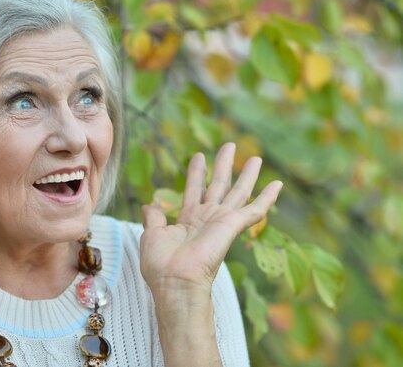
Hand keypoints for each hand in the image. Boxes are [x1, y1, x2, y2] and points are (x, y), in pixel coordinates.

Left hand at [140, 142, 282, 297]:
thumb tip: (148, 204)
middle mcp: (207, 219)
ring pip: (238, 192)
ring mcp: (221, 221)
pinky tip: (277, 184)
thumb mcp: (152, 235)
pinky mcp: (233, 225)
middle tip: (229, 145)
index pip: (195, 190)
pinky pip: (255, 209)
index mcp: (188, 220)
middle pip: (218, 185)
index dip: (196, 173)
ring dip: (247, 175)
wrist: (175, 280)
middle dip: (223, 165)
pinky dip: (267, 197)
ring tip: (256, 157)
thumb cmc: (161, 265)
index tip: (198, 156)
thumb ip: (153, 218)